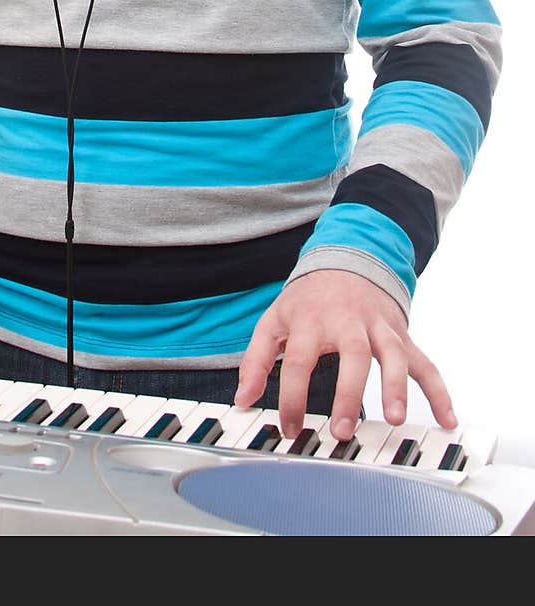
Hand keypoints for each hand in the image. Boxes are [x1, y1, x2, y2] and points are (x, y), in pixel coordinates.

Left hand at [234, 269, 456, 442]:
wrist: (348, 259)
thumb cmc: (309, 299)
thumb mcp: (275, 320)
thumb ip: (256, 359)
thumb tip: (243, 399)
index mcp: (311, 320)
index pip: (299, 360)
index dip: (291, 397)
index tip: (289, 427)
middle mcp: (347, 322)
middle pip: (351, 355)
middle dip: (348, 394)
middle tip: (341, 429)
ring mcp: (378, 327)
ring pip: (392, 355)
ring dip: (396, 387)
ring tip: (395, 418)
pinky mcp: (400, 335)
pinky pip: (424, 362)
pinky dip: (439, 390)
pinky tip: (446, 418)